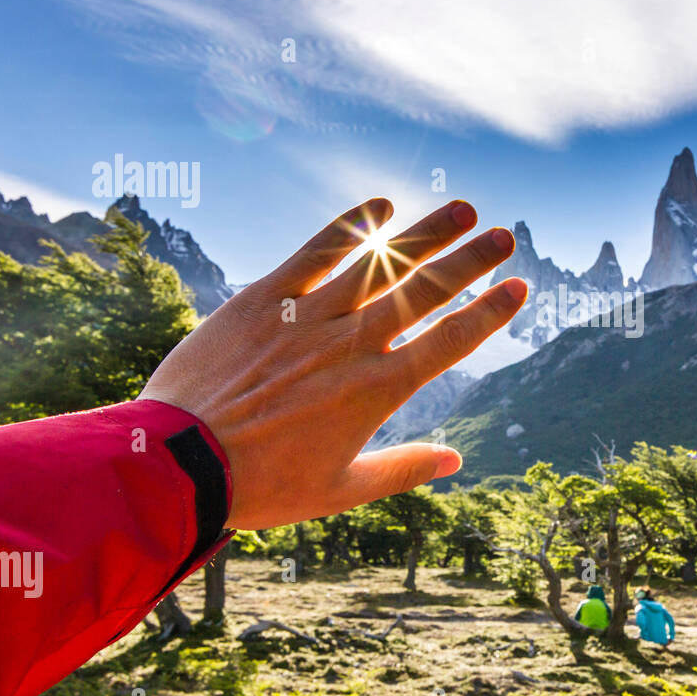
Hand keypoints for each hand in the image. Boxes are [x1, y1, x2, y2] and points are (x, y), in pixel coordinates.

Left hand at [139, 197, 525, 530]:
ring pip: (381, 263)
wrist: (176, 463)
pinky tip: (381, 206)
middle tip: (505, 235)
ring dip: (426, 234)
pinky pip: (316, 252)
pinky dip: (351, 226)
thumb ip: (402, 469)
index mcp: (377, 391)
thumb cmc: (260, 485)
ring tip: (462, 209)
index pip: (451, 342)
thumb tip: (455, 460)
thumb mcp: (340, 489)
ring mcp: (309, 317)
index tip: (520, 287)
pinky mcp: (265, 299)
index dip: (491, 312)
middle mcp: (352, 345)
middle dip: (471, 261)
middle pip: (425, 292)